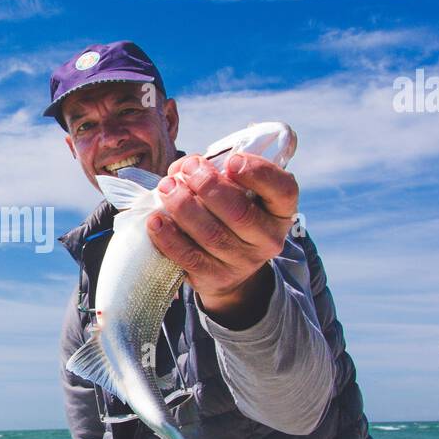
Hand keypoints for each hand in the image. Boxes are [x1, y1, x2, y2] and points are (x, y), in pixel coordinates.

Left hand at [145, 152, 298, 324]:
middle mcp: (267, 238)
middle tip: (188, 169)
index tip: (232, 160)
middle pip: (239, 212)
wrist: (228, 266)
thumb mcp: (238, 192)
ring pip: (211, 234)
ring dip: (183, 206)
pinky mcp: (215, 277)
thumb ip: (218, 172)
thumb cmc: (230, 214)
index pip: (282, 190)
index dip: (258, 173)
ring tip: (167, 187)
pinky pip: (189, 257)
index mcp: (280, 211)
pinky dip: (169, 237)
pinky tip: (156, 220)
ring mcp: (242, 262)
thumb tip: (183, 168)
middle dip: (208, 185)